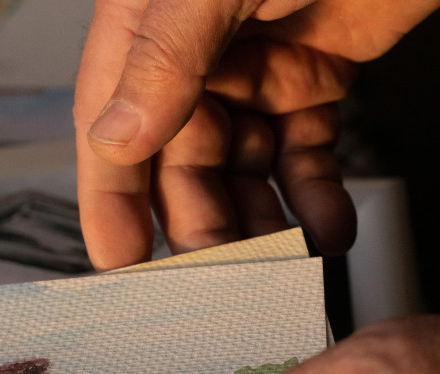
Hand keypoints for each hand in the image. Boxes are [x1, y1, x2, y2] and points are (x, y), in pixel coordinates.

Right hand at [74, 0, 439, 269]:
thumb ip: (165, 56)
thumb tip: (115, 137)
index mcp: (148, 30)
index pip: (110, 125)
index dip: (111, 200)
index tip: (118, 263)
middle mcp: (194, 62)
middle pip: (183, 165)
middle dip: (202, 224)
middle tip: (222, 277)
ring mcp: (255, 76)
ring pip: (244, 173)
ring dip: (263, 224)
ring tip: (282, 265)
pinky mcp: (312, 84)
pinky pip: (306, 157)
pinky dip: (318, 200)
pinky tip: (328, 232)